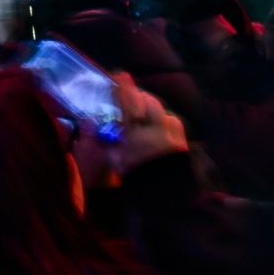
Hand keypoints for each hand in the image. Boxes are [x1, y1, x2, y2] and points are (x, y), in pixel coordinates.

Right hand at [73, 73, 188, 182]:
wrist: (166, 200)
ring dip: (152, 108)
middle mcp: (155, 129)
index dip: (123, 87)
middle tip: (130, 99)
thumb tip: (90, 121)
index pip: (128, 103)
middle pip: (147, 101)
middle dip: (138, 97)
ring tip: (145, 114)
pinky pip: (173, 122)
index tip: (119, 74)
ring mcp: (172, 135)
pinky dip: (165, 120)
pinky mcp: (183, 142)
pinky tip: (160, 128)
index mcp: (135, 134)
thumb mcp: (113, 162)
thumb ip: (103, 140)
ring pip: (162, 110)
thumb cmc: (135, 180)